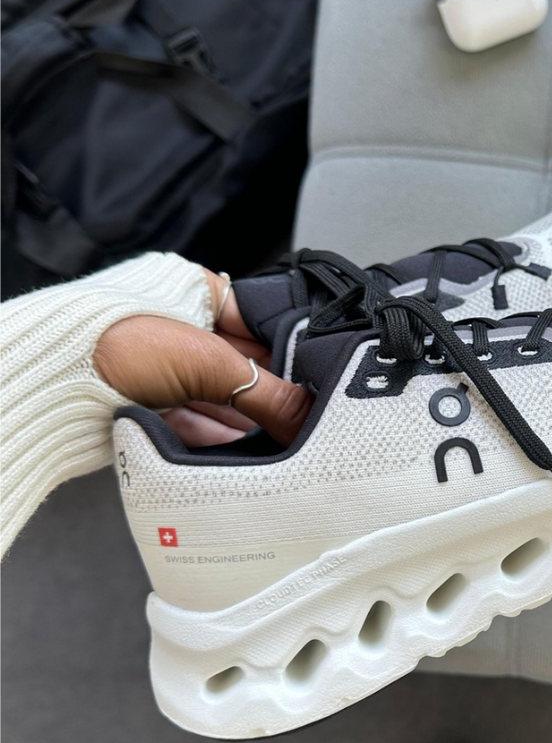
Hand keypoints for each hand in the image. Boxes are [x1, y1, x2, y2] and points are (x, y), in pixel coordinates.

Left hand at [94, 270, 311, 447]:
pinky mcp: (149, 401)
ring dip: (245, 422)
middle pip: (241, 366)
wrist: (49, 384)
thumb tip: (307, 417)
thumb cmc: (110, 341)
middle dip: (267, 395)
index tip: (310, 386)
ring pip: (219, 397)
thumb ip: (268, 393)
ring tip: (275, 441)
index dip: (287, 356)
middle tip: (297, 419)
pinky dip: (218, 438)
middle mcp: (178, 324)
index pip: (260, 322)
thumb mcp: (207, 363)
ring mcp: (161, 364)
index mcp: (194, 290)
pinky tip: (243, 453)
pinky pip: (195, 421)